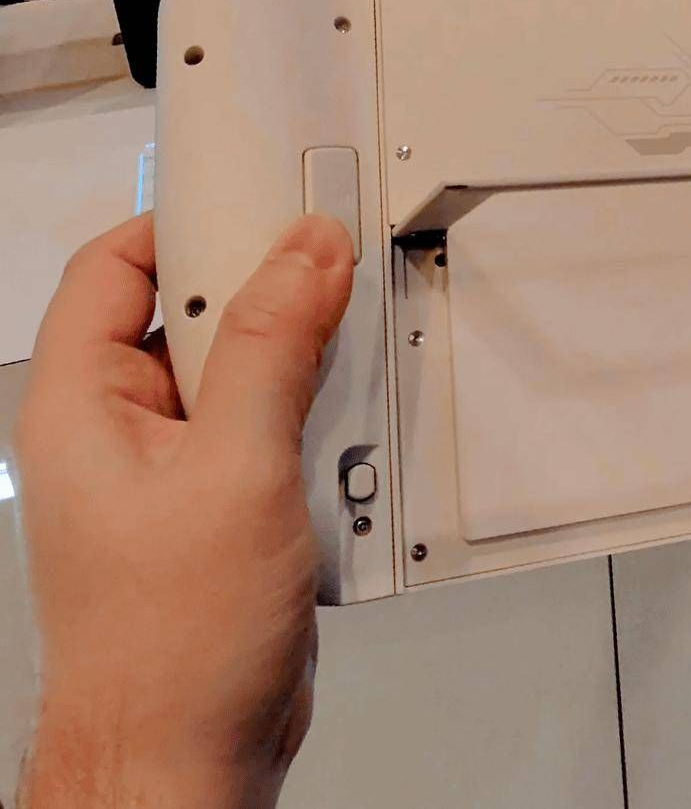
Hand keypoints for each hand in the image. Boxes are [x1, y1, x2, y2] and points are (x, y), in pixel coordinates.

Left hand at [14, 213, 352, 807]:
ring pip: (246, 369)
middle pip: (192, 312)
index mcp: (82, 406)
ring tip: (344, 368)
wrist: (190, 756)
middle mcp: (122, 429)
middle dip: (268, 293)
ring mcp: (176, 466)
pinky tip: (350, 435)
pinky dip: (319, 417)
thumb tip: (302, 254)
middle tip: (330, 273)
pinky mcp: (227, 500)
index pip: (117, 266)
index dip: (186, 220)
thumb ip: (270, 349)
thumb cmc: (167, 647)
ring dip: (304, 363)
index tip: (262, 195)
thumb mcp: (232, 469)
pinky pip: (275, 424)